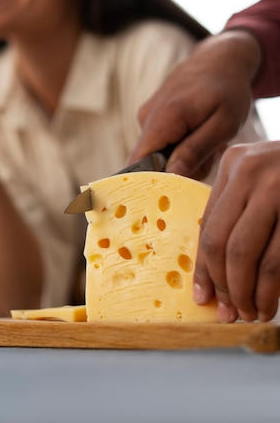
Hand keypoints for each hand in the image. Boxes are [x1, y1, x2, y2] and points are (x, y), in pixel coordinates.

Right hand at [127, 30, 261, 178]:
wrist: (219, 58)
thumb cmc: (226, 89)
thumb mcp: (223, 124)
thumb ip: (196, 150)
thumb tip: (172, 175)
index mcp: (164, 118)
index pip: (139, 163)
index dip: (149, 183)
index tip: (172, 191)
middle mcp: (148, 117)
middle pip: (152, 163)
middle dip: (180, 168)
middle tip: (210, 154)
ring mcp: (147, 116)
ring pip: (159, 154)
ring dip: (184, 155)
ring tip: (208, 138)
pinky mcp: (152, 116)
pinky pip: (162, 142)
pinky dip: (181, 143)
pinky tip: (198, 130)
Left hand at [193, 141, 279, 321]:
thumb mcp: (259, 178)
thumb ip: (236, 209)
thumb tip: (212, 274)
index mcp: (233, 163)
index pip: (208, 226)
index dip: (204, 268)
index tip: (203, 296)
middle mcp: (251, 172)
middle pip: (223, 242)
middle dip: (225, 285)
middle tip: (231, 311)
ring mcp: (279, 189)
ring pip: (248, 254)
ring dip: (249, 292)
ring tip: (254, 312)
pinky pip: (277, 259)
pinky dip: (272, 288)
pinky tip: (272, 302)